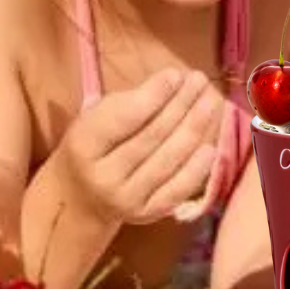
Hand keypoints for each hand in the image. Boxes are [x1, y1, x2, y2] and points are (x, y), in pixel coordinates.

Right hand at [55, 68, 221, 226]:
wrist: (78, 199)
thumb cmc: (91, 147)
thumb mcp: (92, 120)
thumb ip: (124, 104)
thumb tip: (170, 84)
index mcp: (83, 145)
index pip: (124, 117)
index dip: (153, 95)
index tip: (175, 74)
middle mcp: (103, 176)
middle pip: (151, 136)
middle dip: (179, 105)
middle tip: (200, 80)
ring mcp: (127, 198)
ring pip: (167, 160)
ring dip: (194, 128)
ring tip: (210, 102)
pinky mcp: (147, 214)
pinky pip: (177, 189)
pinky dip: (196, 168)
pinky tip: (210, 146)